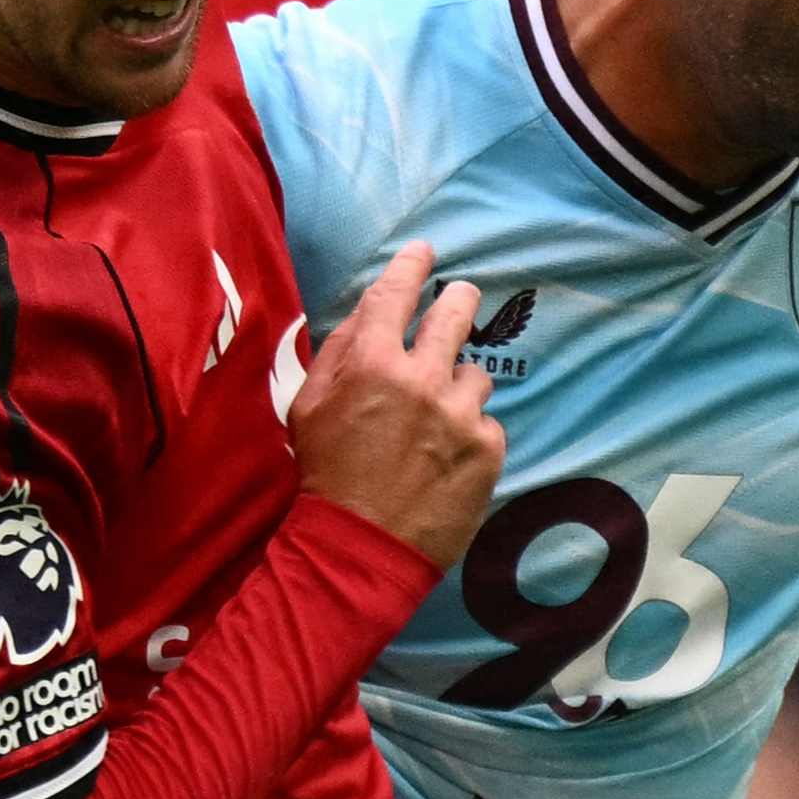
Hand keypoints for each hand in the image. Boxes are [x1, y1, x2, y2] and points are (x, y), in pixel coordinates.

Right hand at [292, 240, 507, 561]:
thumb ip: (340, 352)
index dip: (412, 265)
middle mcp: (423, 378)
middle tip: (461, 298)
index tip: (424, 252)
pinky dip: (470, 433)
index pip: (397, 293)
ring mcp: (461, 413)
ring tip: (436, 420)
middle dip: (460, 299)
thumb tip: (369, 311)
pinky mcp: (488, 448)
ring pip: (475, 374)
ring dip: (459, 387)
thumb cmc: (326, 474)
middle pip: (457, 313)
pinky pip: (487, 421)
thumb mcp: (310, 405)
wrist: (360, 546)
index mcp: (373, 362)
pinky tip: (446, 458)